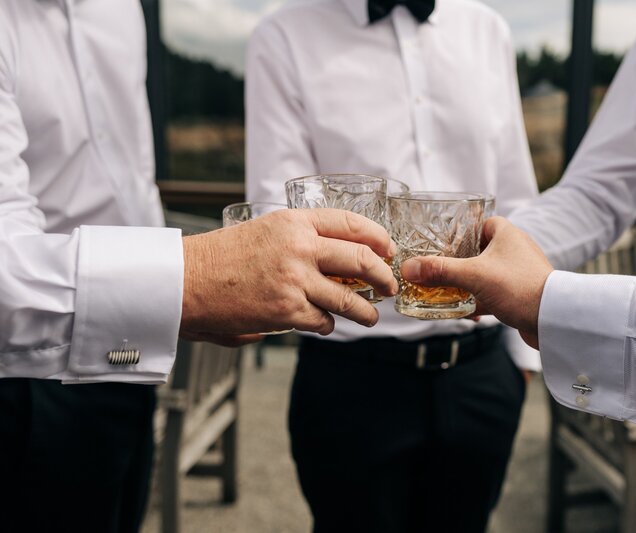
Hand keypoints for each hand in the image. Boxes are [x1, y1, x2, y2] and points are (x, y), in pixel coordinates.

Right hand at [180, 208, 398, 341]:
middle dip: (383, 277)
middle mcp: (300, 247)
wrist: (185, 280)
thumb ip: (300, 240)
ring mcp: (296, 279)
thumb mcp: (266, 231)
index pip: (352, 223)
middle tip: (389, 286)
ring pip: (349, 298)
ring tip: (370, 317)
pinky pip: (324, 321)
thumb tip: (334, 264)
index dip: (378, 238)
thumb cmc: (222, 257)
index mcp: (295, 222)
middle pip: (361, 260)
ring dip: (366, 311)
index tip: (389, 250)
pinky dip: (329, 325)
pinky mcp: (287, 310)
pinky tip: (325, 324)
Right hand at [400, 217, 552, 348]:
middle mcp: (514, 250)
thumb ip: (440, 271)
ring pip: (485, 276)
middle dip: (458, 264)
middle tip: (438, 272)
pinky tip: (467, 314)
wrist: (554, 319)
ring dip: (467, 285)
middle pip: (479, 252)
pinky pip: (494, 295)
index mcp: (506, 234)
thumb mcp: (473, 275)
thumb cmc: (519, 287)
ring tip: (446, 294)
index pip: (480, 223)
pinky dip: (480, 302)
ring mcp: (519, 273)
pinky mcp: (521, 295)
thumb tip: (408, 268)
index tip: (442, 244)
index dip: (461, 232)